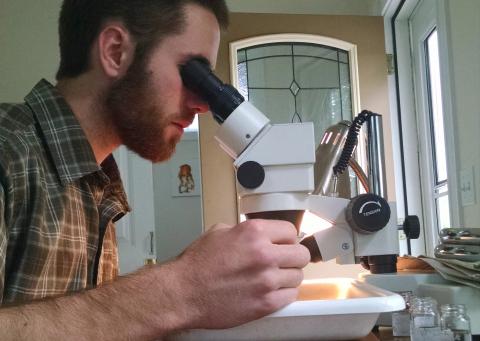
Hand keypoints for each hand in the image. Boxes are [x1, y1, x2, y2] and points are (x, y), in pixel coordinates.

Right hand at [170, 219, 310, 329]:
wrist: (183, 293)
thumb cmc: (197, 264)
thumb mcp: (219, 232)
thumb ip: (245, 230)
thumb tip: (261, 234)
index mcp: (254, 232)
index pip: (291, 231)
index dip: (287, 238)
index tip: (283, 244)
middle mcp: (264, 254)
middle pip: (301, 254)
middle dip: (293, 257)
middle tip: (282, 261)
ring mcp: (266, 280)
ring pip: (298, 276)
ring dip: (288, 277)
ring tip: (272, 278)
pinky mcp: (265, 303)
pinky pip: (291, 296)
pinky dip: (283, 294)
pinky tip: (270, 291)